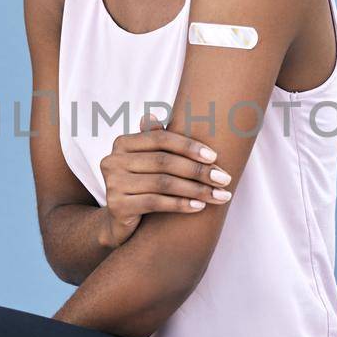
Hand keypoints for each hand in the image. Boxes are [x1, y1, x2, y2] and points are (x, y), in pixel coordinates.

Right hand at [98, 112, 232, 247]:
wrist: (121, 221)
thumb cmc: (142, 186)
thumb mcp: (149, 162)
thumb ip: (154, 141)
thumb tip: (153, 115)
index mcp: (122, 143)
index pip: (160, 139)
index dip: (188, 146)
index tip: (214, 157)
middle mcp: (113, 160)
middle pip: (164, 162)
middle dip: (198, 171)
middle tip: (224, 179)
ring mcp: (113, 184)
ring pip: (163, 183)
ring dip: (196, 189)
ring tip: (219, 195)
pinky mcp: (117, 206)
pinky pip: (156, 202)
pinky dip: (181, 204)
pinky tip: (200, 206)